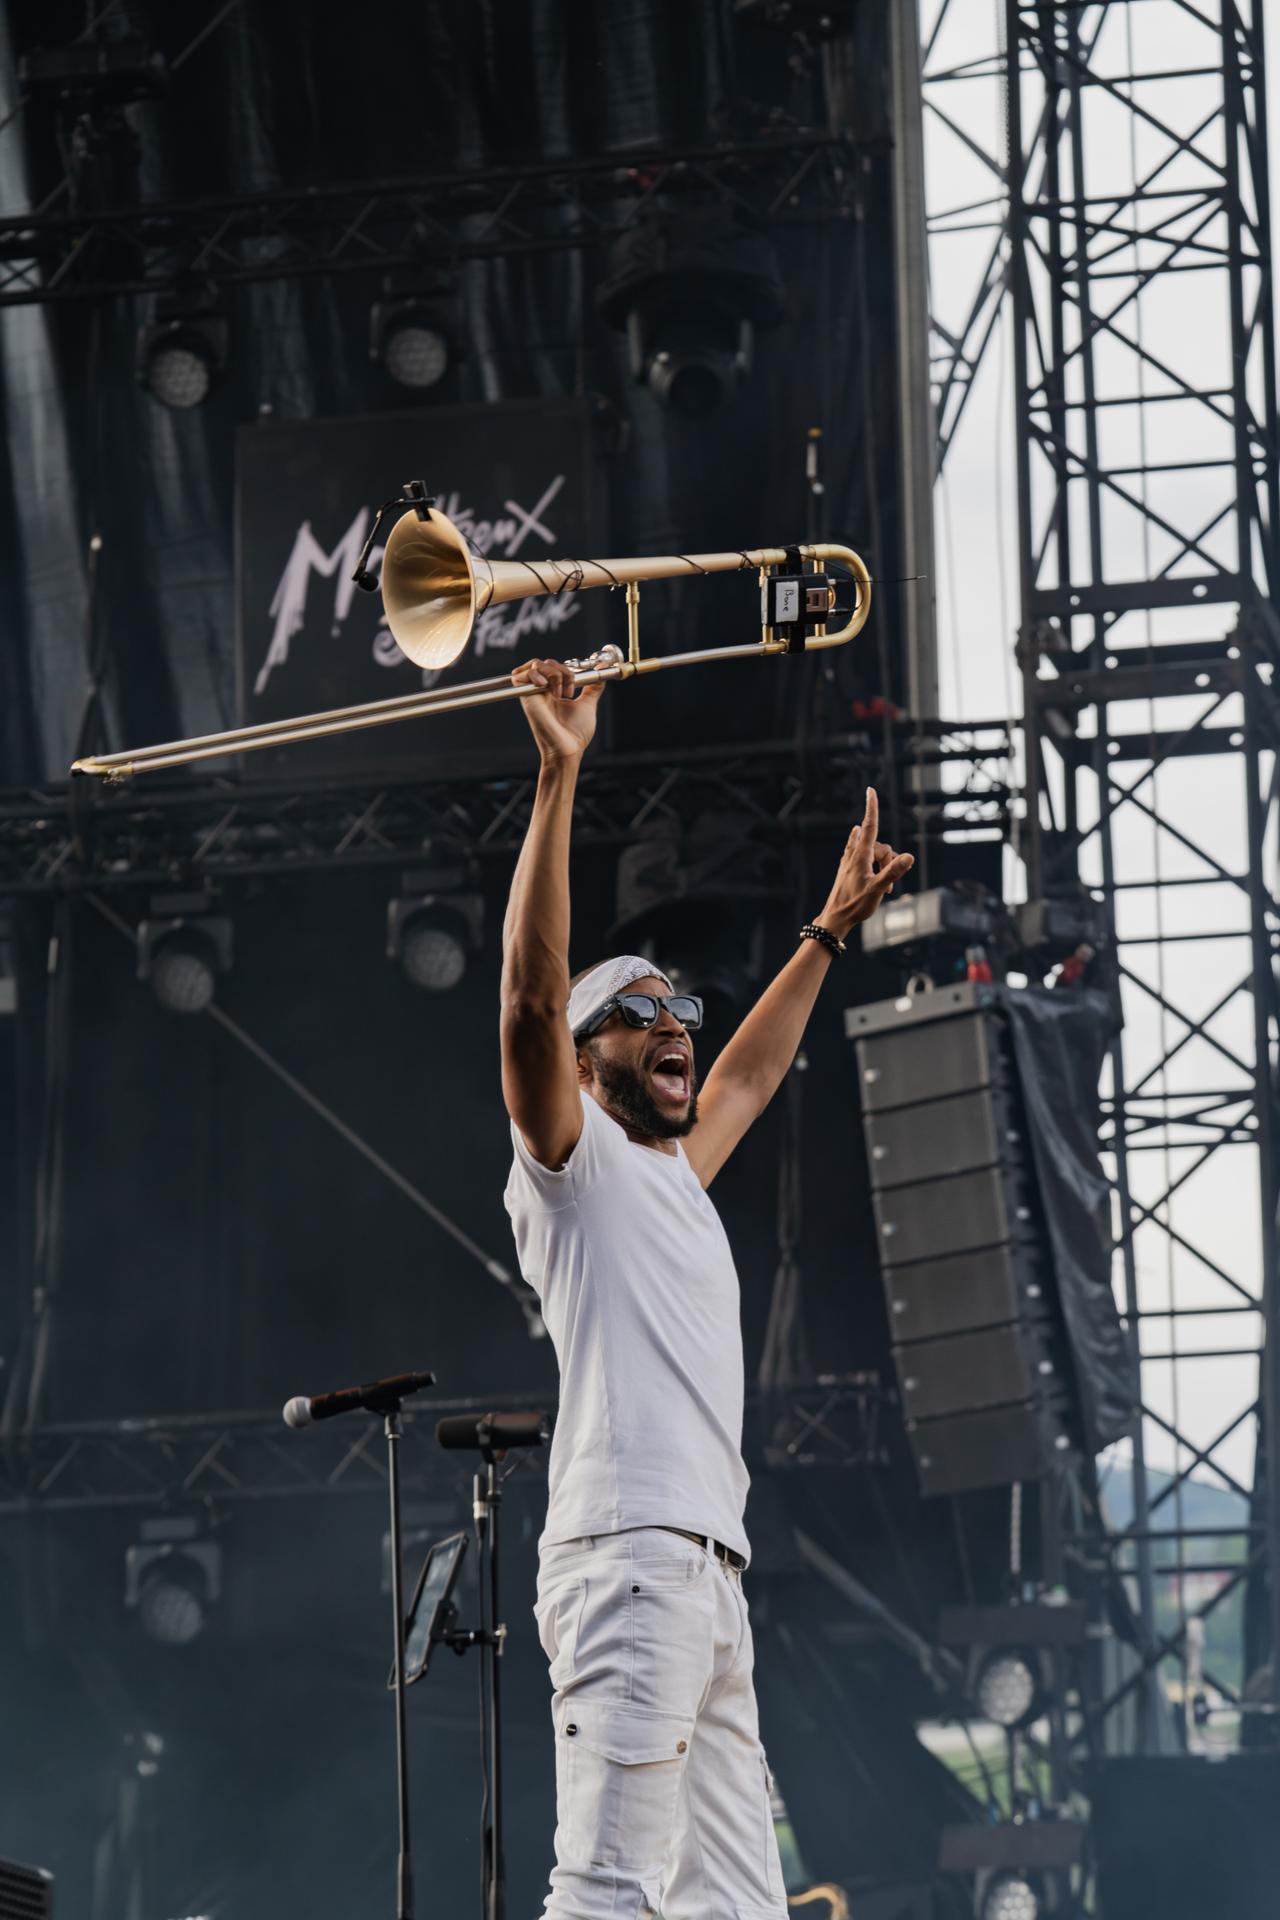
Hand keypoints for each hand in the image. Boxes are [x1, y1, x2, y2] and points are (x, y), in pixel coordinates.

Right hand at [511, 656, 604, 763]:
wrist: (569, 749)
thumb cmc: (576, 733)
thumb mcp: (588, 703)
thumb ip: (593, 686)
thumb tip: (602, 668)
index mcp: (553, 691)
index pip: (553, 666)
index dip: (567, 669)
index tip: (579, 682)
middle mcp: (541, 691)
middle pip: (545, 662)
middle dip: (562, 671)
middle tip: (569, 692)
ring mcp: (533, 694)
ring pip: (535, 665)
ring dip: (552, 673)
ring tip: (560, 694)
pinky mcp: (526, 699)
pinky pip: (520, 676)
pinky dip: (533, 675)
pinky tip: (546, 687)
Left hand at [817, 787, 913, 937]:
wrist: (836, 918)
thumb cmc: (855, 905)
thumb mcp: (877, 889)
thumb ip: (893, 872)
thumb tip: (909, 856)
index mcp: (859, 856)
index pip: (869, 826)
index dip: (871, 807)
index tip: (871, 790)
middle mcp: (853, 855)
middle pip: (880, 846)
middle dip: (889, 860)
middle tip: (890, 885)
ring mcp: (849, 861)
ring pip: (874, 853)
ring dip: (883, 866)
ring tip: (883, 888)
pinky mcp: (849, 869)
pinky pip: (865, 857)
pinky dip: (875, 865)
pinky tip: (874, 875)